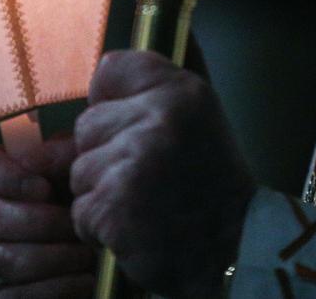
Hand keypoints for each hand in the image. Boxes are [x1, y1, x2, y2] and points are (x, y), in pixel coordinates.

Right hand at [0, 133, 96, 298]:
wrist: (128, 255)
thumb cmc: (109, 206)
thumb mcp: (96, 172)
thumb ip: (67, 154)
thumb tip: (34, 152)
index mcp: (18, 182)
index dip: (5, 176)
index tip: (43, 187)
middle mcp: (1, 219)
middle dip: (39, 222)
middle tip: (76, 225)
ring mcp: (1, 260)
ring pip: (4, 258)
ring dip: (54, 257)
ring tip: (89, 255)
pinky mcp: (10, 295)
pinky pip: (13, 296)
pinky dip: (56, 288)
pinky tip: (85, 280)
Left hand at [70, 50, 256, 298]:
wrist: (235, 247)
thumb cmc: (211, 185)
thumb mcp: (198, 119)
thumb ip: (152, 94)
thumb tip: (96, 84)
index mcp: (182, 92)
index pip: (113, 69)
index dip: (113, 101)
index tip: (131, 125)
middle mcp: (159, 120)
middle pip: (88, 124)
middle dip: (105, 154)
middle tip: (146, 175)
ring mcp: (134, 163)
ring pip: (80, 170)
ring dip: (101, 193)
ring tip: (143, 202)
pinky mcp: (114, 206)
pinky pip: (80, 210)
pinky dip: (100, 226)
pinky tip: (135, 226)